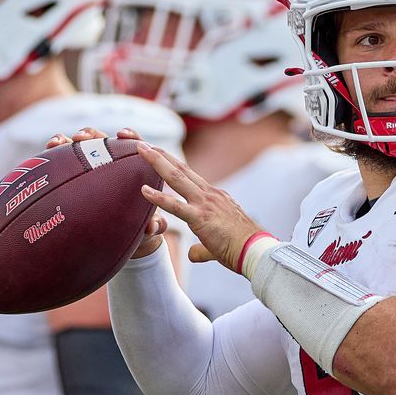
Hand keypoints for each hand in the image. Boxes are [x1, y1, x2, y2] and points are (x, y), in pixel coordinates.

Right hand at [45, 128, 168, 258]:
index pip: (133, 146)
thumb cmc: (138, 225)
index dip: (129, 137)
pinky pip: (64, 160)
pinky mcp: (74, 174)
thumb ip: (154, 225)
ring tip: (58, 142)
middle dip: (91, 135)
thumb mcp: (147, 226)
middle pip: (102, 141)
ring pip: (80, 148)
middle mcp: (111, 163)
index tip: (122, 134)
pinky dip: (56, 150)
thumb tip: (154, 226)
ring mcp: (91, 167)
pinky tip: (50, 148)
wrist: (120, 237)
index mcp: (134, 169)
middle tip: (81, 138)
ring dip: (69, 140)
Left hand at [131, 141, 264, 272]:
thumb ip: (202, 246)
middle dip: (159, 153)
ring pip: (177, 177)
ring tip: (140, 148)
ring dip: (157, 161)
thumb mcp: (218, 242)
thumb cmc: (241, 247)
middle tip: (141, 141)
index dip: (170, 162)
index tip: (155, 151)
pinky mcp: (201, 218)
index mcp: (214, 197)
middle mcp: (209, 194)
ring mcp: (205, 204)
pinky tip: (143, 190)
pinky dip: (159, 198)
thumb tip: (192, 253)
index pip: (187, 175)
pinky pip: (176, 206)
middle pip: (179, 168)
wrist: (256, 250)